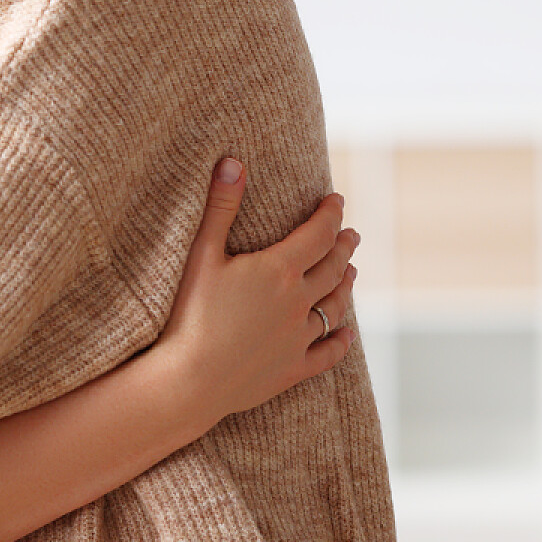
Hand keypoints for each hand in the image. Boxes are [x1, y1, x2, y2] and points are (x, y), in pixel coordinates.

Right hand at [154, 159, 357, 430]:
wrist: (190, 380)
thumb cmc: (190, 314)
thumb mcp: (201, 254)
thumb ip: (221, 207)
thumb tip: (234, 162)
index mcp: (278, 270)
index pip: (317, 234)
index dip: (330, 214)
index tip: (337, 201)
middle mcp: (297, 302)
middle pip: (332, 268)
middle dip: (343, 246)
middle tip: (351, 234)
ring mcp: (298, 338)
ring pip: (334, 307)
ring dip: (344, 286)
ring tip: (350, 272)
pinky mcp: (292, 369)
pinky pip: (326, 353)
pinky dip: (340, 341)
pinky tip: (347, 335)